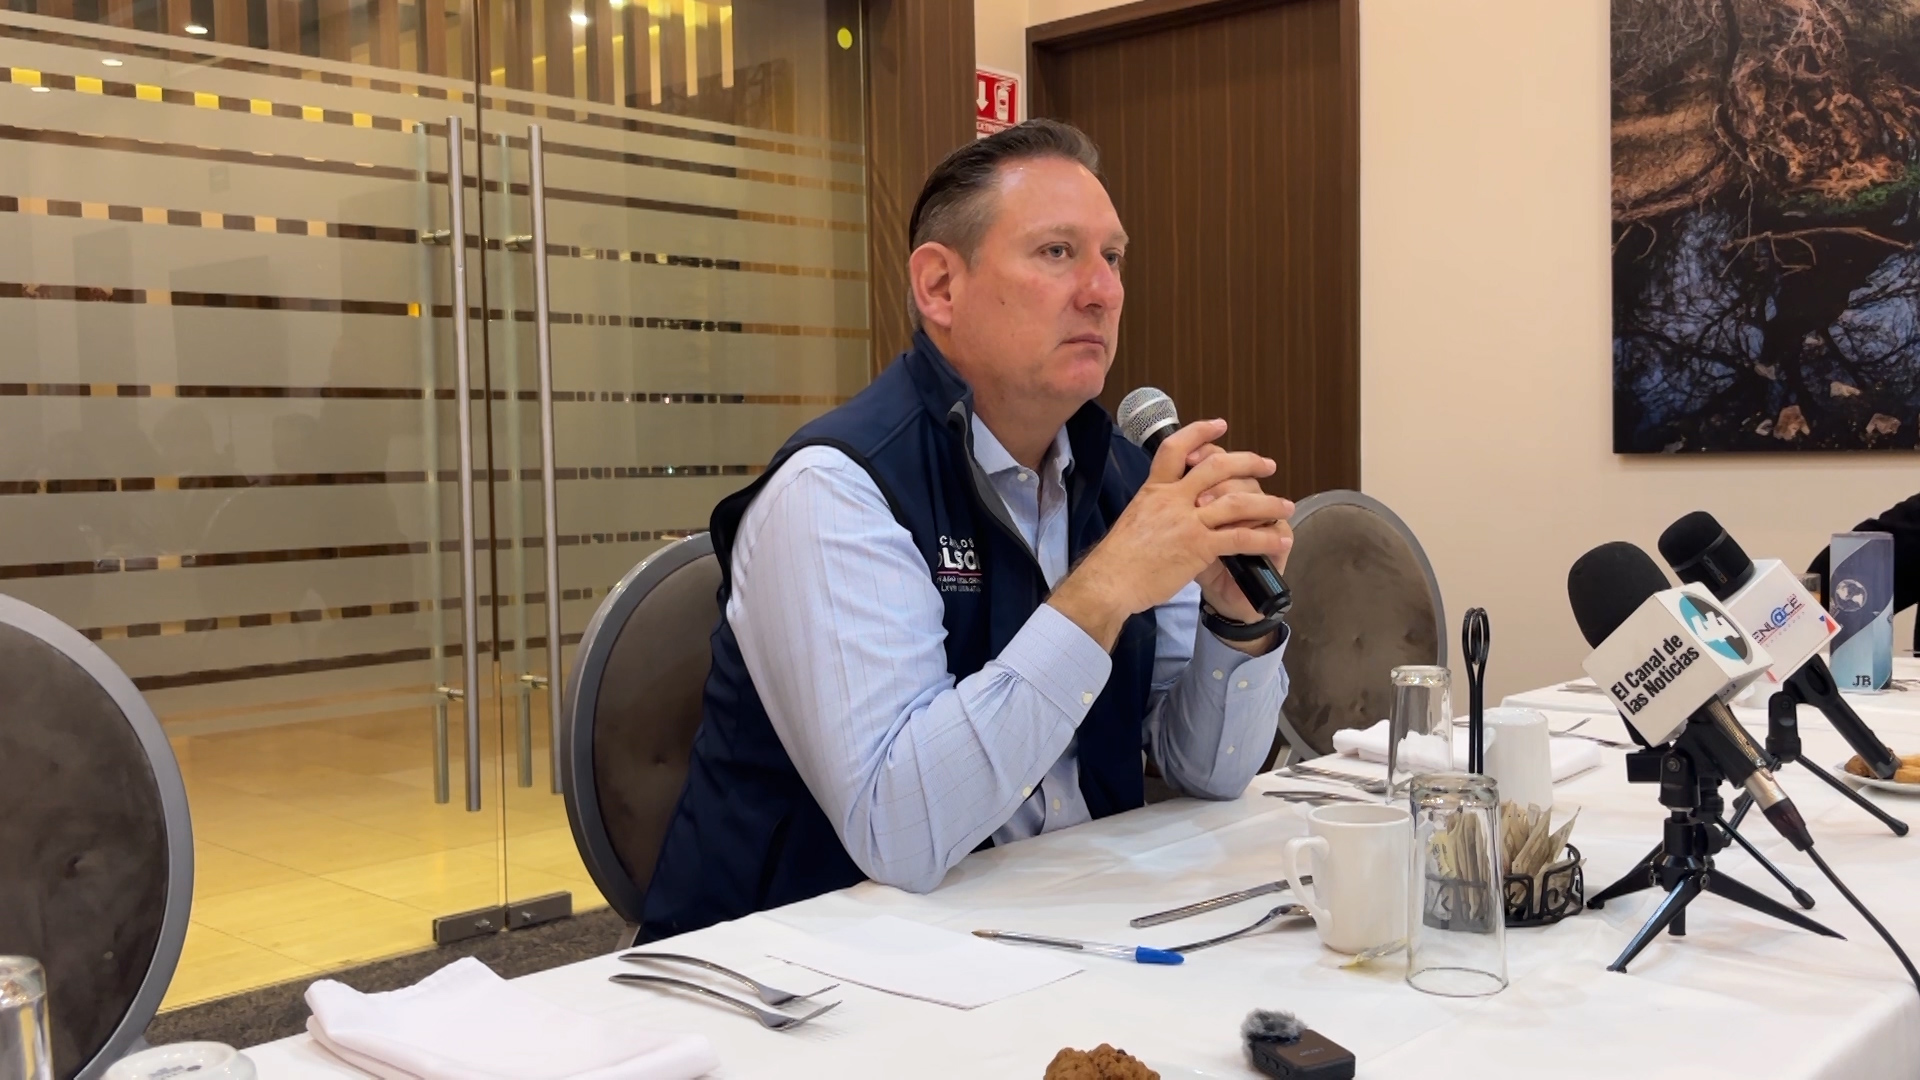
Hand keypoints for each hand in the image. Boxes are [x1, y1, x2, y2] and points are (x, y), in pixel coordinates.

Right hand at [1048, 419, 1291, 647]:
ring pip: (1237, 502)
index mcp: (1154, 490)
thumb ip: (1157, 509)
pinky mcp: (1198, 547)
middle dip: (1247, 462)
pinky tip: (1279, 541)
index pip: (1176, 449)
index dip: (1200, 433)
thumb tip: (1171, 509)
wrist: (1110, 582)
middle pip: (1217, 468)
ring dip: (1267, 503)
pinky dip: (1264, 539)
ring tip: (1285, 506)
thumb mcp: (1135, 519)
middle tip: (1267, 465)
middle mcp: (1172, 499)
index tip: (1219, 426)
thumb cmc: (1118, 558)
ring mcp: (1187, 522)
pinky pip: (1240, 538)